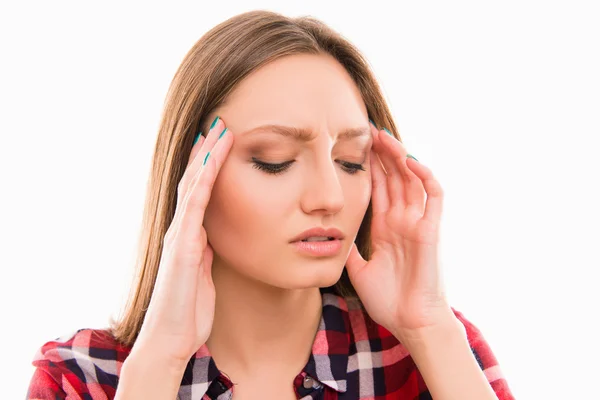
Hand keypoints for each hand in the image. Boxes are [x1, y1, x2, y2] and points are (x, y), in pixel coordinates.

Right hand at [133, 117, 232, 366]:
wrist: (170, 339)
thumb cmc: (188, 312)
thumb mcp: (203, 275)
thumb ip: (206, 254)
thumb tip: (213, 239)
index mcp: (190, 236)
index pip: (200, 192)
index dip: (211, 165)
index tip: (224, 141)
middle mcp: (182, 230)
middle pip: (194, 181)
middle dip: (208, 151)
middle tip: (221, 122)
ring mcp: (180, 236)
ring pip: (193, 186)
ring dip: (206, 157)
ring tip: (219, 130)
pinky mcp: (182, 247)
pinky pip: (194, 208)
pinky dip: (202, 182)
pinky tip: (211, 162)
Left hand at [346, 123, 453, 339]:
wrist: (410, 323)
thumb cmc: (388, 300)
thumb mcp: (359, 269)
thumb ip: (350, 249)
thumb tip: (330, 235)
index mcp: (385, 228)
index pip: (377, 188)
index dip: (367, 167)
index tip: (352, 146)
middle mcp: (401, 220)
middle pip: (392, 178)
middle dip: (380, 154)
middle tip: (366, 130)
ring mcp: (417, 223)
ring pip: (410, 180)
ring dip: (399, 157)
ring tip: (383, 136)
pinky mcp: (431, 229)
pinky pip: (433, 196)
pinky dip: (424, 176)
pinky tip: (409, 160)